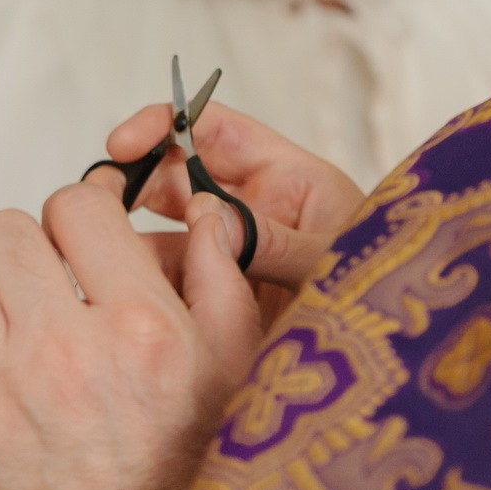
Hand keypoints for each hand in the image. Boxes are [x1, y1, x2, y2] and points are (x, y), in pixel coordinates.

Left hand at [0, 183, 256, 489]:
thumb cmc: (191, 489)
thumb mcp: (237, 380)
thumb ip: (221, 282)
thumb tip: (199, 210)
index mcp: (143, 327)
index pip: (77, 203)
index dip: (78, 218)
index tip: (81, 252)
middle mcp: (64, 351)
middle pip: (2, 230)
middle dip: (22, 252)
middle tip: (38, 293)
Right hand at [96, 101, 364, 293]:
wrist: (394, 364)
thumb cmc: (383, 294)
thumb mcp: (333, 257)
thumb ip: (274, 240)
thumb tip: (211, 220)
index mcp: (283, 177)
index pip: (211, 128)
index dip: (163, 125)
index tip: (122, 144)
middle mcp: (249, 211)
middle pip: (172, 179)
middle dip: (131, 184)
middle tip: (97, 205)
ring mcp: (229, 257)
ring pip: (164, 235)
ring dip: (133, 244)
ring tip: (112, 264)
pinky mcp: (216, 299)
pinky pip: (172, 284)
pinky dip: (149, 288)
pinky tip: (137, 301)